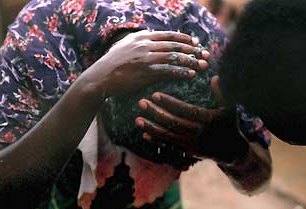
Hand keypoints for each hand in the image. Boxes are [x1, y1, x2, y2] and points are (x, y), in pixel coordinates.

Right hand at [82, 30, 209, 97]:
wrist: (100, 78)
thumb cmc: (111, 63)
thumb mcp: (123, 45)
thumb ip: (138, 38)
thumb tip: (149, 32)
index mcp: (141, 38)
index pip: (167, 35)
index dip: (184, 38)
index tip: (195, 42)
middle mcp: (145, 45)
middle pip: (174, 45)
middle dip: (192, 50)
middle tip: (204, 54)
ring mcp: (145, 59)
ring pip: (173, 57)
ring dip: (190, 61)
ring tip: (202, 65)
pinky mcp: (145, 73)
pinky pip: (167, 71)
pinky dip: (181, 72)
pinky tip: (191, 75)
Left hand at [135, 76, 248, 162]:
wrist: (231, 151)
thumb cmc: (229, 124)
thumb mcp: (230, 107)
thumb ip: (222, 93)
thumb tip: (215, 77)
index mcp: (207, 119)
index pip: (185, 110)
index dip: (170, 103)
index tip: (155, 94)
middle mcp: (198, 133)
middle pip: (173, 122)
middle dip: (156, 113)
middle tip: (141, 103)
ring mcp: (191, 144)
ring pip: (168, 136)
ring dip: (152, 127)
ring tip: (138, 119)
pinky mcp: (187, 151)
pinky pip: (169, 146)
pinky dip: (157, 140)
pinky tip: (145, 134)